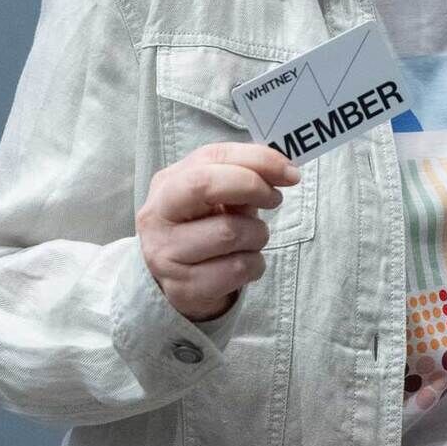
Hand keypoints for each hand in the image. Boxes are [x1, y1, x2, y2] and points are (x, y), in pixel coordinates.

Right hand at [136, 143, 300, 322]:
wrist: (181, 281)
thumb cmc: (206, 228)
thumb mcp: (218, 198)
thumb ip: (243, 178)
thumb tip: (283, 171)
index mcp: (167, 183)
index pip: (212, 157)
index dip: (256, 160)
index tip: (289, 172)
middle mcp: (157, 216)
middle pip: (205, 185)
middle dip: (252, 187)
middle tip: (274, 198)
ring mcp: (165, 254)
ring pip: (230, 232)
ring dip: (257, 234)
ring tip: (252, 238)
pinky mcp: (183, 288)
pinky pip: (237, 269)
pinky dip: (255, 264)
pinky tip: (245, 263)